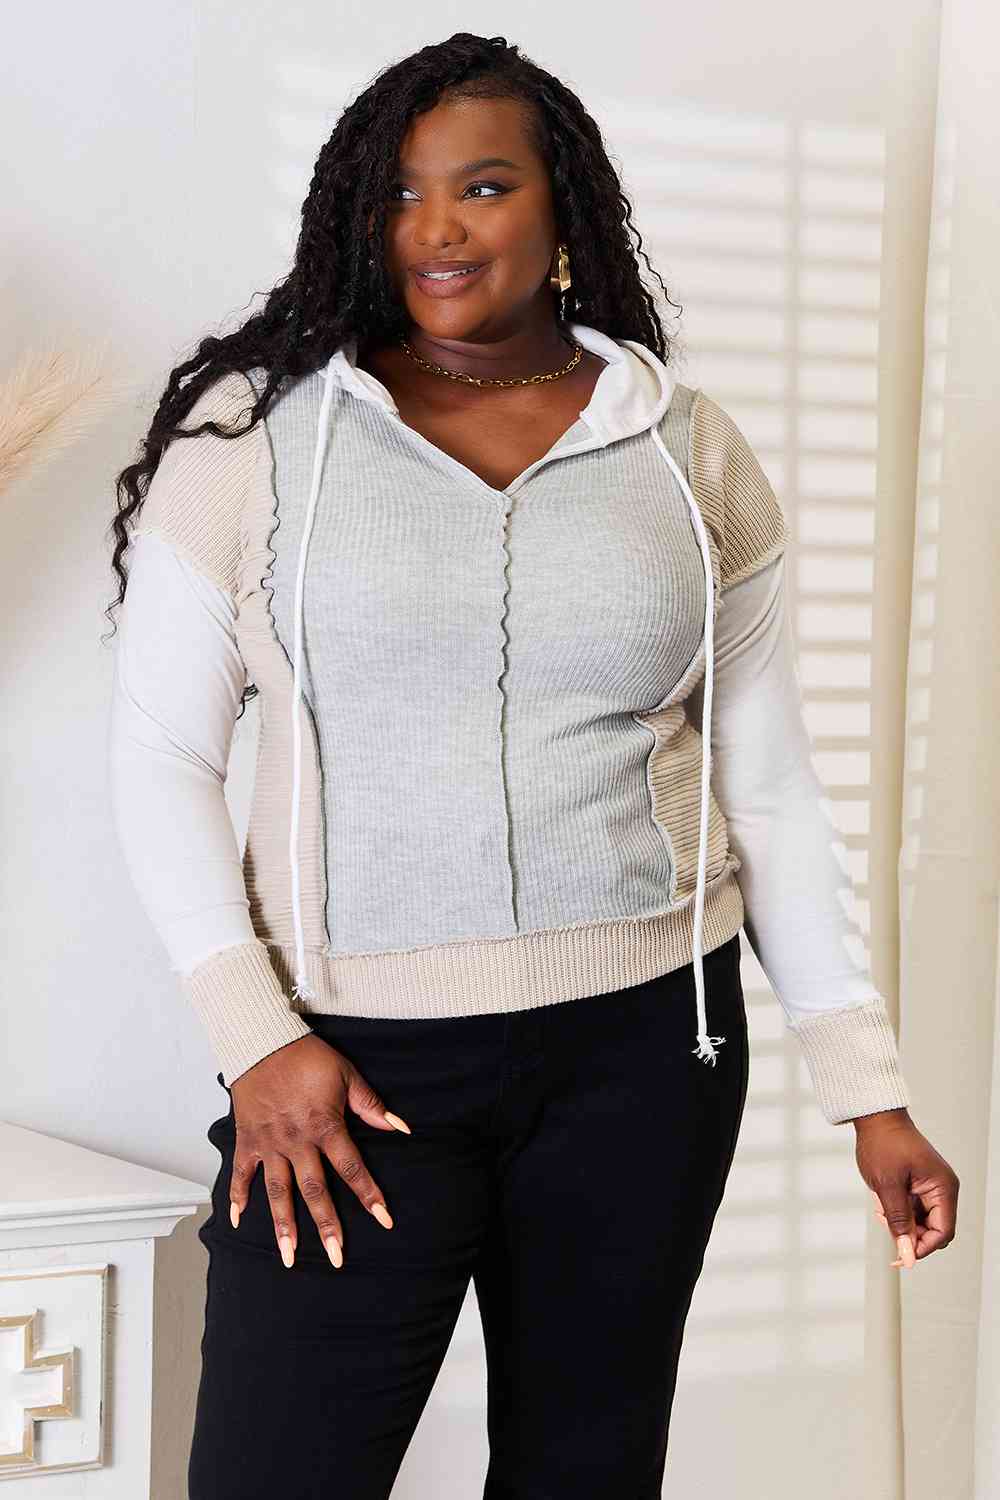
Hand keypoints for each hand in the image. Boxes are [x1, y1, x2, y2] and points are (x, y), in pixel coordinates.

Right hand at [227, 1033, 411, 1269]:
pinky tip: (238, 1222)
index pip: (351, 1168)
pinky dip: (238, 1197)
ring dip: (283, 1225)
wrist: (262, 1040)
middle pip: (314, 1190)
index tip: (383, 1219)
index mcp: (324, 1126)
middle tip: (336, 1256)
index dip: (369, 1195)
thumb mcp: (346, 1075)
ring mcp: (269, 1143)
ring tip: (289, 1256)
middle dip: (326, 1225)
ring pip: (277, 1191)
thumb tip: (401, 1127)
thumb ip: (371, 1105)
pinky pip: (240, 1173)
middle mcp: (296, 1141)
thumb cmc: (306, 1056)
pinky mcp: (247, 1139)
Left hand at [852, 1107, 958, 1267]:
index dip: (922, 1248)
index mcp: (943, 1188)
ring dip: (900, 1222)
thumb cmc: (884, 1143)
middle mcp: (942, 1189)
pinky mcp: (919, 1185)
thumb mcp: (888, 1187)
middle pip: (933, 1230)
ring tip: (881, 1206)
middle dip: (909, 1233)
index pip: (943, 1232)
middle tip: (886, 1222)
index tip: (900, 1254)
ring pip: (921, 1222)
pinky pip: (912, 1210)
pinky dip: (897, 1211)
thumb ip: (899, 1222)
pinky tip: (882, 1201)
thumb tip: (907, 1254)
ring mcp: (931, 1187)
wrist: (875, 1118)